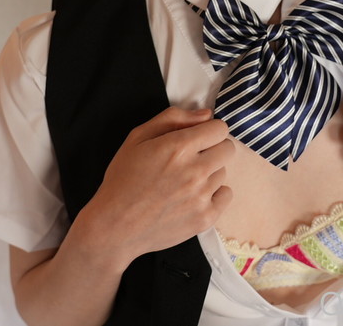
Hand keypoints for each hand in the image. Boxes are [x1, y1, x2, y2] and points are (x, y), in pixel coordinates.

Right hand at [81, 106, 234, 268]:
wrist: (114, 226)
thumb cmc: (123, 179)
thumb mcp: (138, 138)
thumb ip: (173, 118)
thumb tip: (206, 115)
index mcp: (179, 147)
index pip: (220, 128)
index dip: (208, 130)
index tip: (198, 138)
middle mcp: (195, 170)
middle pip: (227, 149)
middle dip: (212, 149)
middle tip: (191, 159)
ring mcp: (202, 196)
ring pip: (223, 172)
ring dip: (209, 173)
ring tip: (184, 181)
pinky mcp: (205, 217)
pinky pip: (226, 195)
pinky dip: (214, 194)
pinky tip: (192, 196)